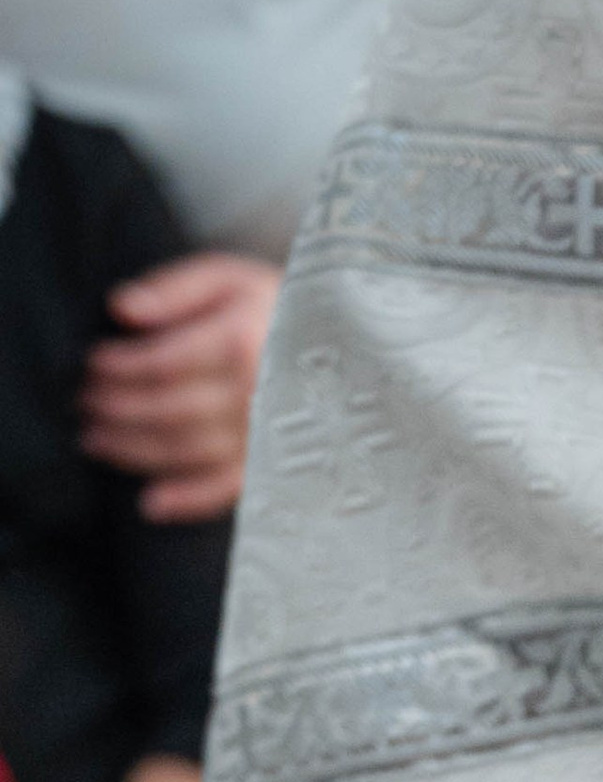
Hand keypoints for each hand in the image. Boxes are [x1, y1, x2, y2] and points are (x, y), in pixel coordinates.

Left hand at [80, 254, 280, 519]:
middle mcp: (256, 396)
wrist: (340, 343)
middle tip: (83, 404)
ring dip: (134, 451)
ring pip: (187, 452)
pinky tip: (150, 504)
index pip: (162, 365)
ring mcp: (267, 438)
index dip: (118, 369)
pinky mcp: (274, 467)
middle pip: (168, 412)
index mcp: (242, 344)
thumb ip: (172, 290)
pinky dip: (187, 501)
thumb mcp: (226, 277)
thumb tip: (120, 310)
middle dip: (117, 410)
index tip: (91, 365)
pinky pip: (227, 490)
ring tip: (95, 440)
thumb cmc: (273, 305)